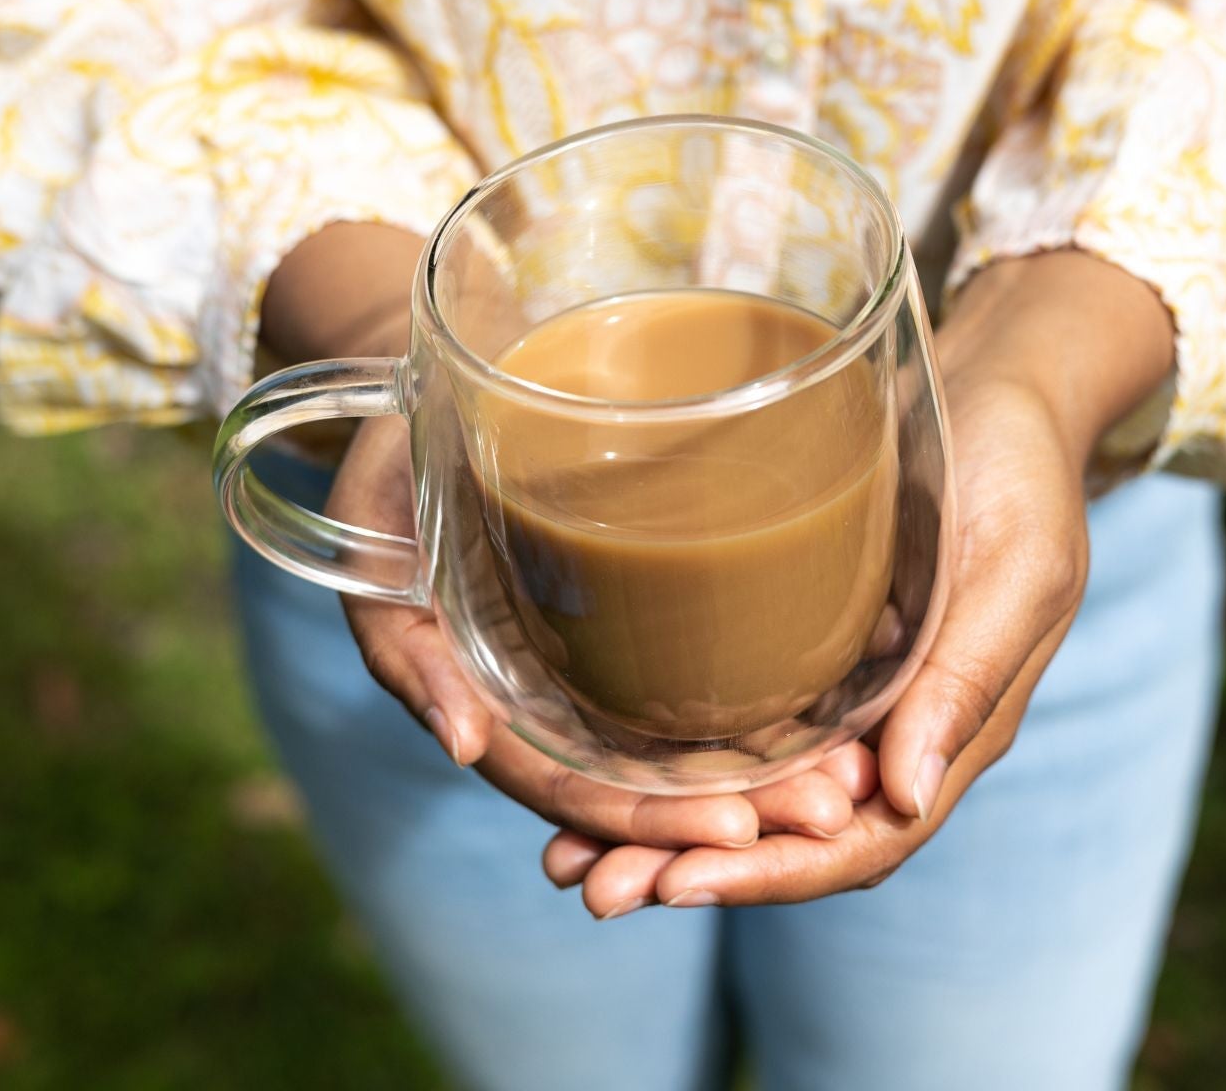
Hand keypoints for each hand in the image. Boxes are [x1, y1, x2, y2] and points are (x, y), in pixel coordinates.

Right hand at [262, 224, 867, 867]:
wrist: (435, 393)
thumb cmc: (394, 464)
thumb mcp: (372, 537)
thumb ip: (406, 644)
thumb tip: (461, 745)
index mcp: (491, 707)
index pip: (576, 791)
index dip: (649, 821)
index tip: (737, 833)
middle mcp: (554, 703)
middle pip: (648, 783)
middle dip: (738, 811)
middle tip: (833, 810)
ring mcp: (597, 665)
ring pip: (685, 746)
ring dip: (768, 772)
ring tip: (854, 777)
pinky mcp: (637, 615)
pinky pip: (701, 678)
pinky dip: (765, 707)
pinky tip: (837, 710)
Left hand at [549, 250, 1176, 913]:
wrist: (996, 391)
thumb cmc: (1020, 472)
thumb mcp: (1016, 570)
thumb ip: (968, 680)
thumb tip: (904, 797)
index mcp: (949, 732)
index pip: (862, 841)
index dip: (772, 872)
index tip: (680, 883)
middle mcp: (887, 732)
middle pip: (787, 836)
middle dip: (692, 869)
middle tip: (591, 887)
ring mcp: (839, 696)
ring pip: (747, 793)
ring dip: (662, 833)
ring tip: (563, 857)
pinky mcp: (800, 649)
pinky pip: (730, 723)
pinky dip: (667, 761)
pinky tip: (589, 769)